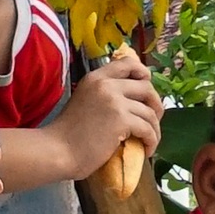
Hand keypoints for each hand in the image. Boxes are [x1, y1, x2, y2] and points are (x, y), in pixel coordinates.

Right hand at [66, 47, 162, 165]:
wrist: (58, 150)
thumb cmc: (68, 134)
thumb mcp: (84, 101)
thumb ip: (104, 94)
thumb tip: (132, 101)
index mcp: (96, 78)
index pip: (128, 63)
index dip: (143, 73)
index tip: (147, 88)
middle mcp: (106, 85)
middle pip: (146, 86)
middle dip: (156, 104)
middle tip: (154, 120)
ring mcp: (114, 101)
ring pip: (150, 111)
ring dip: (155, 128)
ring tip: (150, 141)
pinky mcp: (121, 119)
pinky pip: (148, 128)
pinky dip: (152, 141)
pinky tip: (147, 150)